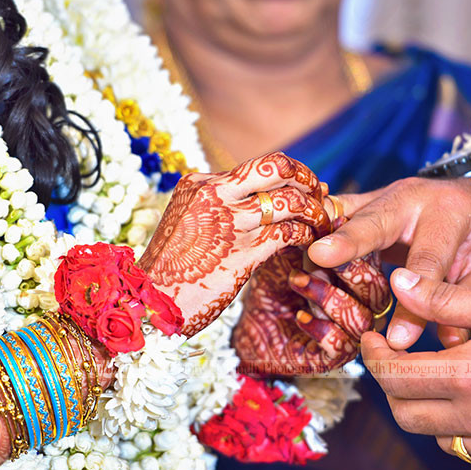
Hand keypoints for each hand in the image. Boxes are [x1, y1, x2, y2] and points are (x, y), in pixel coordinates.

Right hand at [139, 152, 328, 335]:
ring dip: (314, 211)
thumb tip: (258, 203)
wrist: (148, 303)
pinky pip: (287, 233)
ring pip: (289, 201)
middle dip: (308, 179)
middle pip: (277, 168)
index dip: (291, 174)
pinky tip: (309, 244)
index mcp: (201, 184)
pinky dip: (306, 235)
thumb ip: (218, 207)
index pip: (259, 166)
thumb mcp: (189, 223)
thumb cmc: (172, 269)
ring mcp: (228, 224)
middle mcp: (214, 195)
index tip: (307, 187)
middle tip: (322, 197)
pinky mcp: (241, 255)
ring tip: (323, 224)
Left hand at [232, 223, 389, 375]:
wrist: (248, 323)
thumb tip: (322, 188)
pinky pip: (342, 345)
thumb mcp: (288, 244)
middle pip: (378, 289)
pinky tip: (298, 313)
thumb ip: (309, 223)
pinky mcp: (334, 356)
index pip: (374, 257)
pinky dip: (320, 327)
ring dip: (330, 297)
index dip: (357, 242)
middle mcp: (363, 303)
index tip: (331, 223)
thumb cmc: (272, 280)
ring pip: (363, 318)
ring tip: (299, 280)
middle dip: (348, 270)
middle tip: (317, 255)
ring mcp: (352, 330)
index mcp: (361, 272)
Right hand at [307, 175, 470, 349]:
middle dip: (348, 241)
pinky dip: (313, 232)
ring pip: (346, 215)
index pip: (426, 263)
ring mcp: (383, 195)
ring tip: (296, 272)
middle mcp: (412, 197)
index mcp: (450, 215)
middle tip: (321, 259)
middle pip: (376, 221)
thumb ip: (466, 305)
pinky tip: (292, 255)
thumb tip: (447, 346)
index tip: (397, 342)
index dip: (411, 306)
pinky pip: (333, 214)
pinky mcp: (363, 202)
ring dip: (320, 243)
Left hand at [361, 269, 470, 468]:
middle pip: (405, 415)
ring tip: (443, 379)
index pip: (393, 377)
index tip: (372, 340)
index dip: (374, 358)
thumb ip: (446, 299)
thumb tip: (399, 283)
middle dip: (392, 387)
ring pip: (437, 436)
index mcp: (467, 376)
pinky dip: (462, 429)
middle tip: (399, 360)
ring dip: (428, 410)